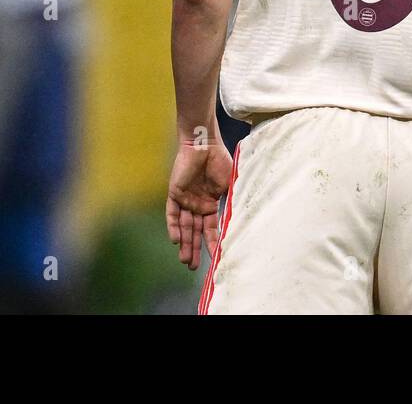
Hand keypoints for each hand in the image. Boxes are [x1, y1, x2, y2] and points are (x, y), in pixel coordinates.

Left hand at [166, 130, 232, 270]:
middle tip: (193, 267)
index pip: (211, 228)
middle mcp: (197, 204)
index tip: (217, 258)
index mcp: (211, 203)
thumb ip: (230, 202)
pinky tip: (176, 240)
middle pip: (195, 232)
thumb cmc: (220, 161)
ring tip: (185, 260)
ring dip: (184, 243)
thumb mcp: (230, 185)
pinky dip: (174, 226)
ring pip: (184, 226)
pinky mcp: (175, 193)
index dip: (213, 242)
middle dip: (194, 249)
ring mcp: (186, 199)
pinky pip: (173, 213)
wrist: (205, 144)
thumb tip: (238, 222)